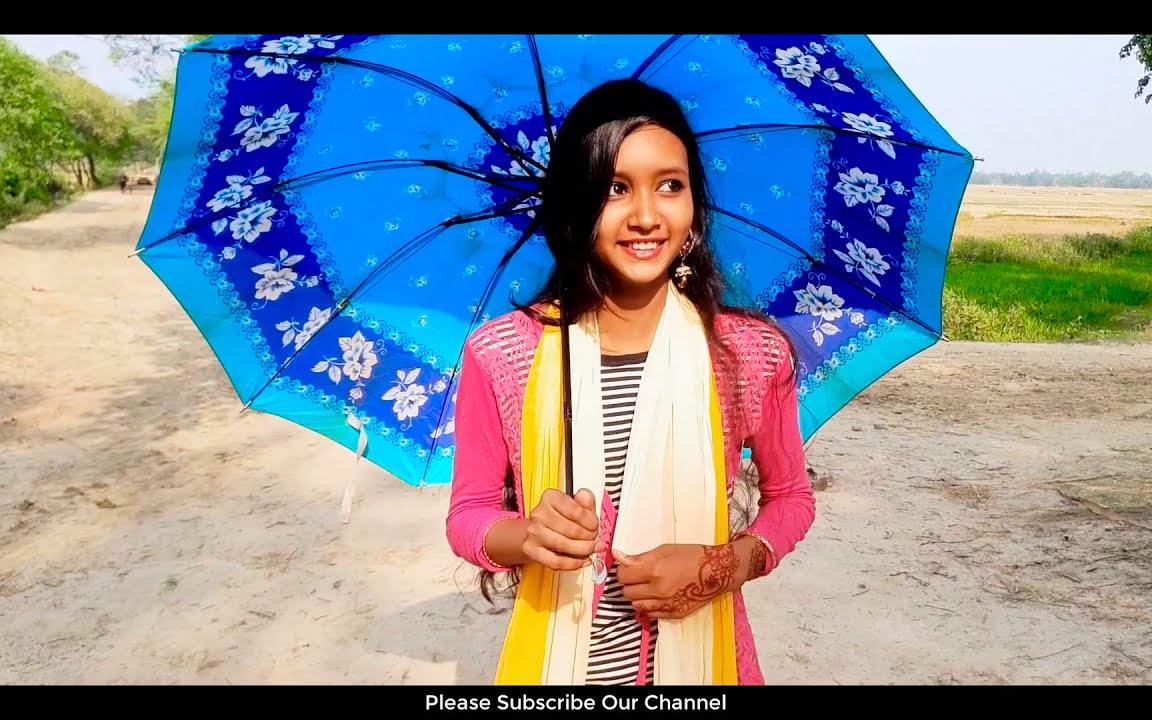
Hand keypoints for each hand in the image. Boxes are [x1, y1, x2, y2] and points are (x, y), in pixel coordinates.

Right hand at [522, 488, 598, 571]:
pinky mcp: (531, 549)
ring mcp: (533, 532)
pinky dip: (572, 564)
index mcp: (551, 497)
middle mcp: (539, 514)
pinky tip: (581, 561)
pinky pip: (555, 561)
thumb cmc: (559, 516)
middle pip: (572, 530)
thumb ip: (585, 500)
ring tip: (589, 549)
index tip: (595, 526)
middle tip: (594, 539)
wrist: (539, 529)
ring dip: (582, 551)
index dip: (591, 522)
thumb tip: (585, 497)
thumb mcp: (576, 504)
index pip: (577, 511)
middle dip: (589, 538)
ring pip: (564, 546)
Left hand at [616, 543, 740, 619]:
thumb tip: (618, 557)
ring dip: (637, 596)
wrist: (719, 571)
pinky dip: (649, 606)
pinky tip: (656, 596)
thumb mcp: (665, 549)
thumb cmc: (692, 555)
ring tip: (646, 587)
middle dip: (628, 584)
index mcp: (655, 571)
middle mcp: (659, 591)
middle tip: (637, 577)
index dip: (623, 571)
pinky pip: (650, 614)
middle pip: (627, 592)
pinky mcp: (674, 614)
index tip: (628, 568)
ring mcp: (666, 605)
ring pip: (636, 606)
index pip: (623, 576)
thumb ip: (640, 557)